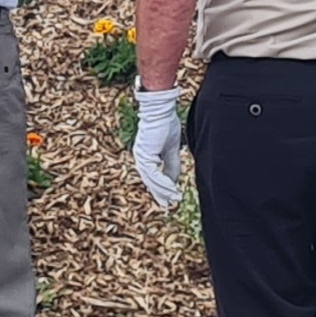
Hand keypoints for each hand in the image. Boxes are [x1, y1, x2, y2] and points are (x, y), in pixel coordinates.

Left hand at [131, 88, 185, 209]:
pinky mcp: (144, 154)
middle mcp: (141, 158)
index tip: (167, 200)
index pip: (152, 177)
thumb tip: (174, 181)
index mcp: (146, 156)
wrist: (162, 110)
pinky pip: (154, 173)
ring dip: (163, 190)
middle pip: (150, 181)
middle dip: (160, 194)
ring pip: (152, 180)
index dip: (160, 189)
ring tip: (174, 198)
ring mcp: (141, 156)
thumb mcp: (172, 148)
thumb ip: (172, 164)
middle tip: (167, 206)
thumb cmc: (166, 124)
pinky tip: (172, 189)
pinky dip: (163, 182)